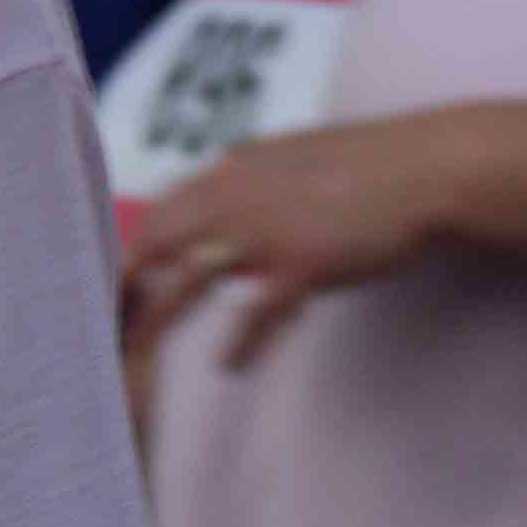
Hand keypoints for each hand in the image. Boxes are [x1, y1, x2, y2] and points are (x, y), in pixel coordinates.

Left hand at [121, 116, 462, 372]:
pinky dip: (238, 342)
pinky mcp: (302, 262)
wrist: (426, 170)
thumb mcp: (295, 161)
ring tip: (134, 353)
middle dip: (124, 283)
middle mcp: (238, 193)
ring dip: (157, 318)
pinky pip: (256, 312)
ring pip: (190, 278)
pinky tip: (229, 365)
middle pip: (158, 240)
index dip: (133, 247)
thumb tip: (224, 215)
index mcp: (235, 168)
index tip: (113, 281)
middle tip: (101, 322)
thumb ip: (252, 186)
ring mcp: (268, 229)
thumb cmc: (369, 167)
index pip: (163, 209)